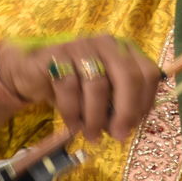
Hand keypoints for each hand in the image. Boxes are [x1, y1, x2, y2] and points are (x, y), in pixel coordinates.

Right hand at [0, 35, 159, 142]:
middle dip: (126, 111)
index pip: (148, 73)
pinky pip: (69, 86)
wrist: (33, 74)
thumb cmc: (76, 87)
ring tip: (92, 135)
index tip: (134, 125)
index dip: (145, 102)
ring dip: (96, 117)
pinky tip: (73, 126)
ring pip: (97, 84)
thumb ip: (119, 107)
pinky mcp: (57, 54)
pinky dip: (72, 112)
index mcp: (125, 51)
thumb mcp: (103, 97)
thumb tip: (126, 129)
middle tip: (119, 136)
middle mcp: (107, 44)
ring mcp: (82, 46)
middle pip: (128, 76)